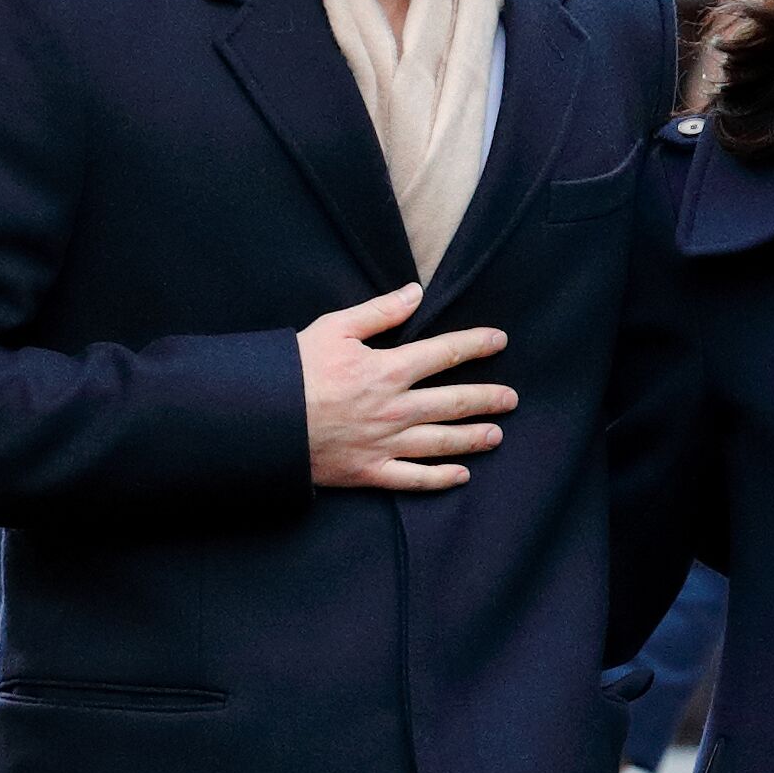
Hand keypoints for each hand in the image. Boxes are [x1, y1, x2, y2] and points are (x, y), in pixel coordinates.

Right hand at [297, 283, 515, 490]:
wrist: (261, 420)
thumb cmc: (294, 370)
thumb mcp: (335, 328)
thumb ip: (380, 312)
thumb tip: (415, 293)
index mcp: (388, 370)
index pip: (444, 353)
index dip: (476, 345)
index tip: (499, 341)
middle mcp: (395, 409)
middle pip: (454, 403)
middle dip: (487, 398)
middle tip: (512, 398)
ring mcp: (384, 444)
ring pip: (441, 442)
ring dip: (473, 438)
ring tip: (496, 435)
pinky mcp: (368, 471)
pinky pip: (413, 479)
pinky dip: (440, 478)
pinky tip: (461, 476)